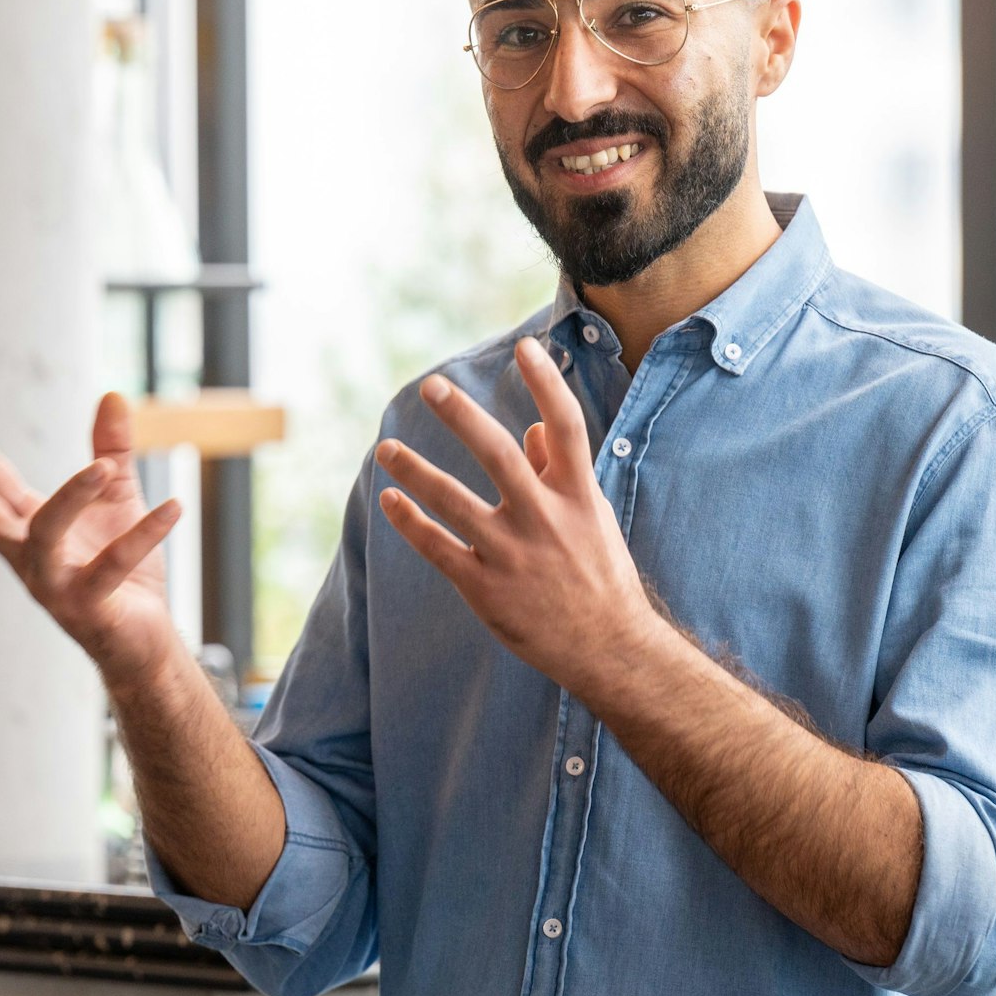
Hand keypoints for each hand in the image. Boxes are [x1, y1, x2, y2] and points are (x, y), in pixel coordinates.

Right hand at [0, 389, 182, 687]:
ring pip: (45, 537)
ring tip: (103, 467)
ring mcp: (54, 586)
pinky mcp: (90, 608)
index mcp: (28, 531)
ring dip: (70, 498)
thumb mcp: (117, 500)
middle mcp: (30, 558)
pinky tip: (174, 506)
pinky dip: (145, 534)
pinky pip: (114, 566)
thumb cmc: (123, 571)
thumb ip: (111, 450)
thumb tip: (113, 394)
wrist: (145, 642)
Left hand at [374, 336, 661, 696]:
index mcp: (578, 496)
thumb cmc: (600, 576)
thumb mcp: (592, 518)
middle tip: (431, 386)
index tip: (527, 347)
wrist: (608, 648)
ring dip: (415, 470)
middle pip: (498, 454)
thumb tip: (533, 430)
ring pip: (452, 500)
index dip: (547, 383)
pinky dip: (411, 522)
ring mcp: (512, 554)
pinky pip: (438, 546)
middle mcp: (545, 519)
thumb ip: (561, 471)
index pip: (566, 425)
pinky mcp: (485, 588)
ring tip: (387, 449)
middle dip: (462, 416)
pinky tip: (391, 501)